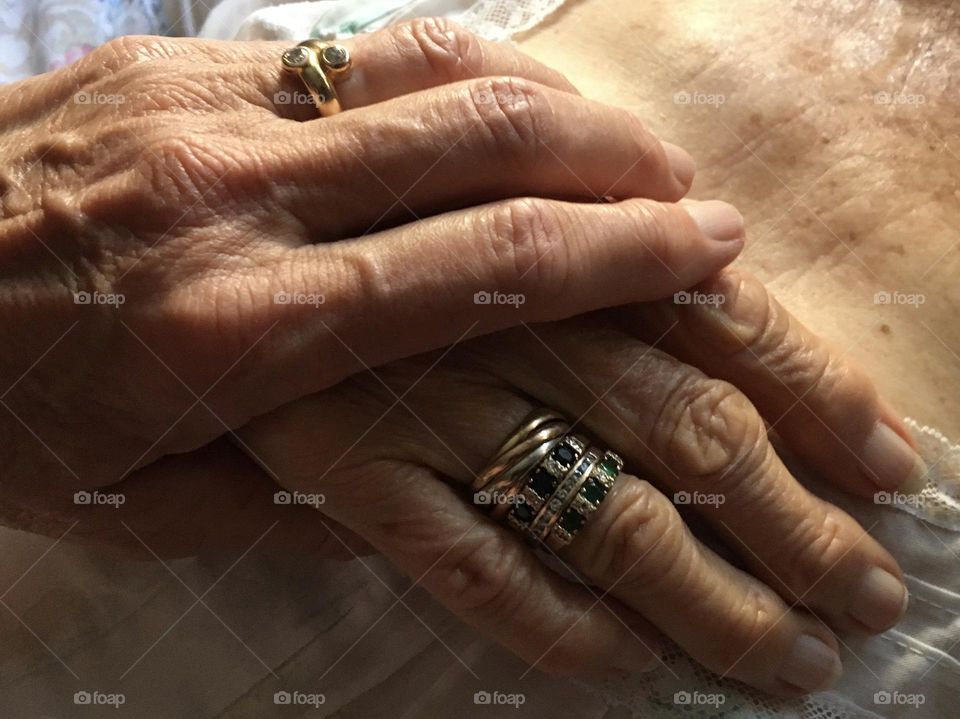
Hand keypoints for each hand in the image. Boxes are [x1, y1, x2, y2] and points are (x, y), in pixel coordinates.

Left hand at [0, 21, 740, 512]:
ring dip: (551, 103)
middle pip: (480, 149)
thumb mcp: (138, 500)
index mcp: (240, 331)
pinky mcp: (174, 65)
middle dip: (617, 166)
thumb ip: (288, 497)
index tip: (704, 247)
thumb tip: (405, 497)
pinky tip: (500, 98)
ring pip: (425, 73)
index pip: (479, 272)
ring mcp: (202, 113)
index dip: (614, 253)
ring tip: (624, 143)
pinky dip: (452, 69)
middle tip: (697, 191)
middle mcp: (236, 202)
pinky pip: (348, 50)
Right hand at [234, 268, 923, 694]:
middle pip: (698, 440)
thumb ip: (597, 216)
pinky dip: (568, 633)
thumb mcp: (485, 175)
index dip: (827, 399)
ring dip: (718, 606)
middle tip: (872, 598)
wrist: (210, 238)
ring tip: (796, 662)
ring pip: (613, 525)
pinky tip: (637, 670)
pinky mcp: (362, 481)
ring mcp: (442, 414)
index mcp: (565, 250)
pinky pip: (482, 576)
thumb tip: (724, 249)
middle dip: (803, 529)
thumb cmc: (368, 205)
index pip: (732, 327)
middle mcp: (522, 334)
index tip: (894, 470)